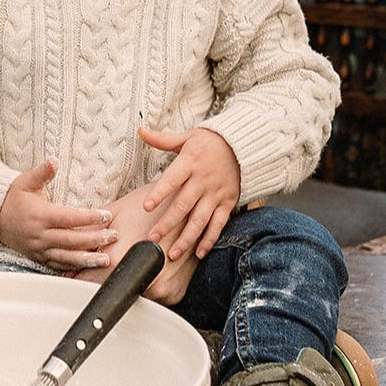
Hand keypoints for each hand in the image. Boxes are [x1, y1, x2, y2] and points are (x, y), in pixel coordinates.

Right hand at [0, 160, 116, 270]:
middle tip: (114, 236)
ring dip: (88, 259)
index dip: (89, 218)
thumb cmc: (13, 198)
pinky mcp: (38, 258)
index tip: (107, 215)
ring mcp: (39, 249)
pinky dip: (73, 267)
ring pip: (67, 257)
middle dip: (95, 239)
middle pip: (72, 240)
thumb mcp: (25, 181)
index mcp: (40, 215)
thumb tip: (54, 160)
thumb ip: (42, 172)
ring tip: (106, 260)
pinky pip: (58, 265)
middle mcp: (40, 235)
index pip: (70, 218)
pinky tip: (88, 267)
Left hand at [69, 190, 197, 304]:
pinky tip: (152, 266)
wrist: (193, 206)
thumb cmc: (154, 204)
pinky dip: (149, 284)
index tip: (78, 274)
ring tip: (137, 258)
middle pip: (111, 292)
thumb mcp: (117, 213)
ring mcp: (160, 289)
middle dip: (105, 280)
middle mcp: (141, 280)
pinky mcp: (174, 293)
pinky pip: (154, 297)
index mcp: (119, 260)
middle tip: (114, 259)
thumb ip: (88, 234)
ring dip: (129, 283)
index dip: (80, 277)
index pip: (87, 283)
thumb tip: (66, 249)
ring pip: (133, 296)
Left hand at [136, 126, 240, 260]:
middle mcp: (203, 180)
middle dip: (167, 224)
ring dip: (186, 239)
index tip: (147, 207)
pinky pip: (218, 224)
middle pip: (183, 206)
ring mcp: (216, 194)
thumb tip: (141, 131)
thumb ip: (162, 139)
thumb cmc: (211, 142)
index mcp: (190, 163)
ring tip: (172, 254)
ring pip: (199, 220)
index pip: (172, 179)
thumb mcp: (187, 137)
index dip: (159, 193)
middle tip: (152, 240)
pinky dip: (209, 239)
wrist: (244, 146)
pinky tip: (199, 253)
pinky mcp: (228, 203)